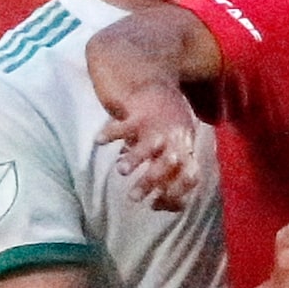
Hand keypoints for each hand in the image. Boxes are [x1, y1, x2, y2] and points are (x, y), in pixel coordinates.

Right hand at [95, 85, 201, 212]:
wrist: (159, 80)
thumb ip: (173, 175)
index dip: (175, 194)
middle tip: (132, 198)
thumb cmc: (168, 125)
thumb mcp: (180, 147)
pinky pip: (125, 125)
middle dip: (151, 182)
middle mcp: (175, 139)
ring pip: (148, 146)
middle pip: (168, 165)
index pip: (189, 177)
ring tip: (121, 171)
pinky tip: (99, 141)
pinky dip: (112, 133)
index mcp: (187, 149)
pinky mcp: (140, 111)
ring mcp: (157, 125)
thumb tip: (162, 207)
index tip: (155, 206)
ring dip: (135, 159)